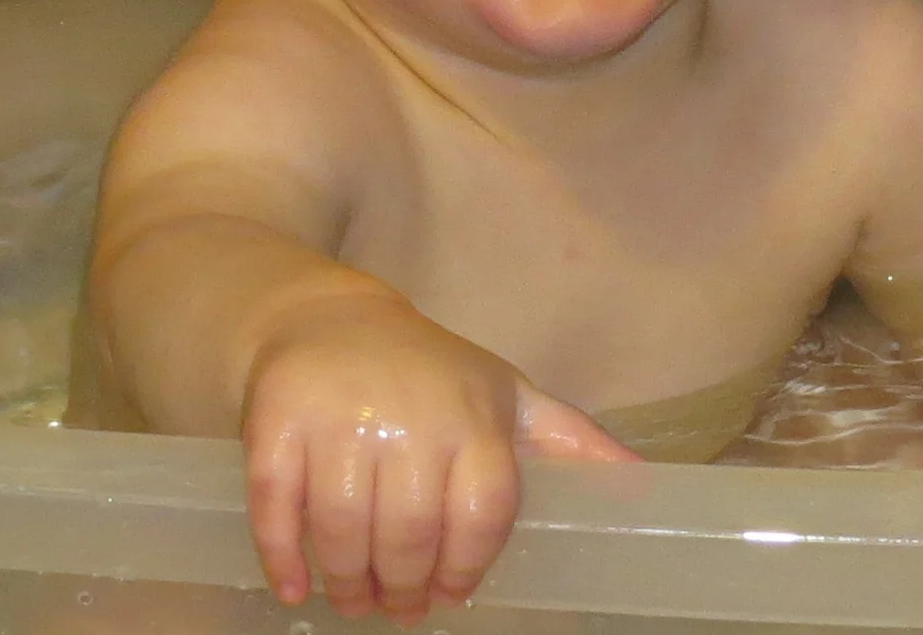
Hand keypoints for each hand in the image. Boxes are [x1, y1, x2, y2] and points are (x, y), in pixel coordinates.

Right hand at [241, 292, 636, 623]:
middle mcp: (409, 414)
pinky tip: (296, 586)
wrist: (329, 317)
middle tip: (394, 607)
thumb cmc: (430, 372)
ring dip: (348, 582)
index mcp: (472, 414)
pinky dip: (284, 556)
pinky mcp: (279, 418)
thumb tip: (645, 485)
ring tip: (353, 598)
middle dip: (401, 588)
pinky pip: (277, 504)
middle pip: (409, 534)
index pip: (480, 515)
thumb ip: (569, 442)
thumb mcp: (505, 395)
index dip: (464, 567)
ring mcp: (340, 416)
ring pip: (344, 530)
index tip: (449, 594)